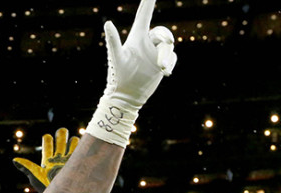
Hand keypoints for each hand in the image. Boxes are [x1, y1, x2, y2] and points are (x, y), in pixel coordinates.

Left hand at [13, 128, 78, 192]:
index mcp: (48, 160)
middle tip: (63, 132)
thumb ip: (27, 167)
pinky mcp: (79, 165)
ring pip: (74, 143)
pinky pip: (82, 152)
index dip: (47, 138)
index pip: (47, 144)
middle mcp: (59, 159)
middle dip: (62, 134)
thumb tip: (14, 160)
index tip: (48, 138)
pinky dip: (84, 145)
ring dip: (73, 140)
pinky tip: (84, 144)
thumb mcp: (36, 177)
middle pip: (61, 139)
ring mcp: (70, 161)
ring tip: (73, 141)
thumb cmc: (47, 189)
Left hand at [86, 0, 175, 146]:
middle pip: (163, 32)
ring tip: (160, 68)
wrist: (127, 95)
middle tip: (160, 56)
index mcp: (136, 37)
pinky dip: (170, 64)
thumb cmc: (118, 75)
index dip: (149, 2)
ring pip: (169, 46)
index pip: (144, 15)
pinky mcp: (161, 63)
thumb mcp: (116, 57)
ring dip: (166, 56)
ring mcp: (154, 52)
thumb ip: (113, 40)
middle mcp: (146, 42)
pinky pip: (172, 57)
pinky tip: (164, 73)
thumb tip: (107, 23)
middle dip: (165, 39)